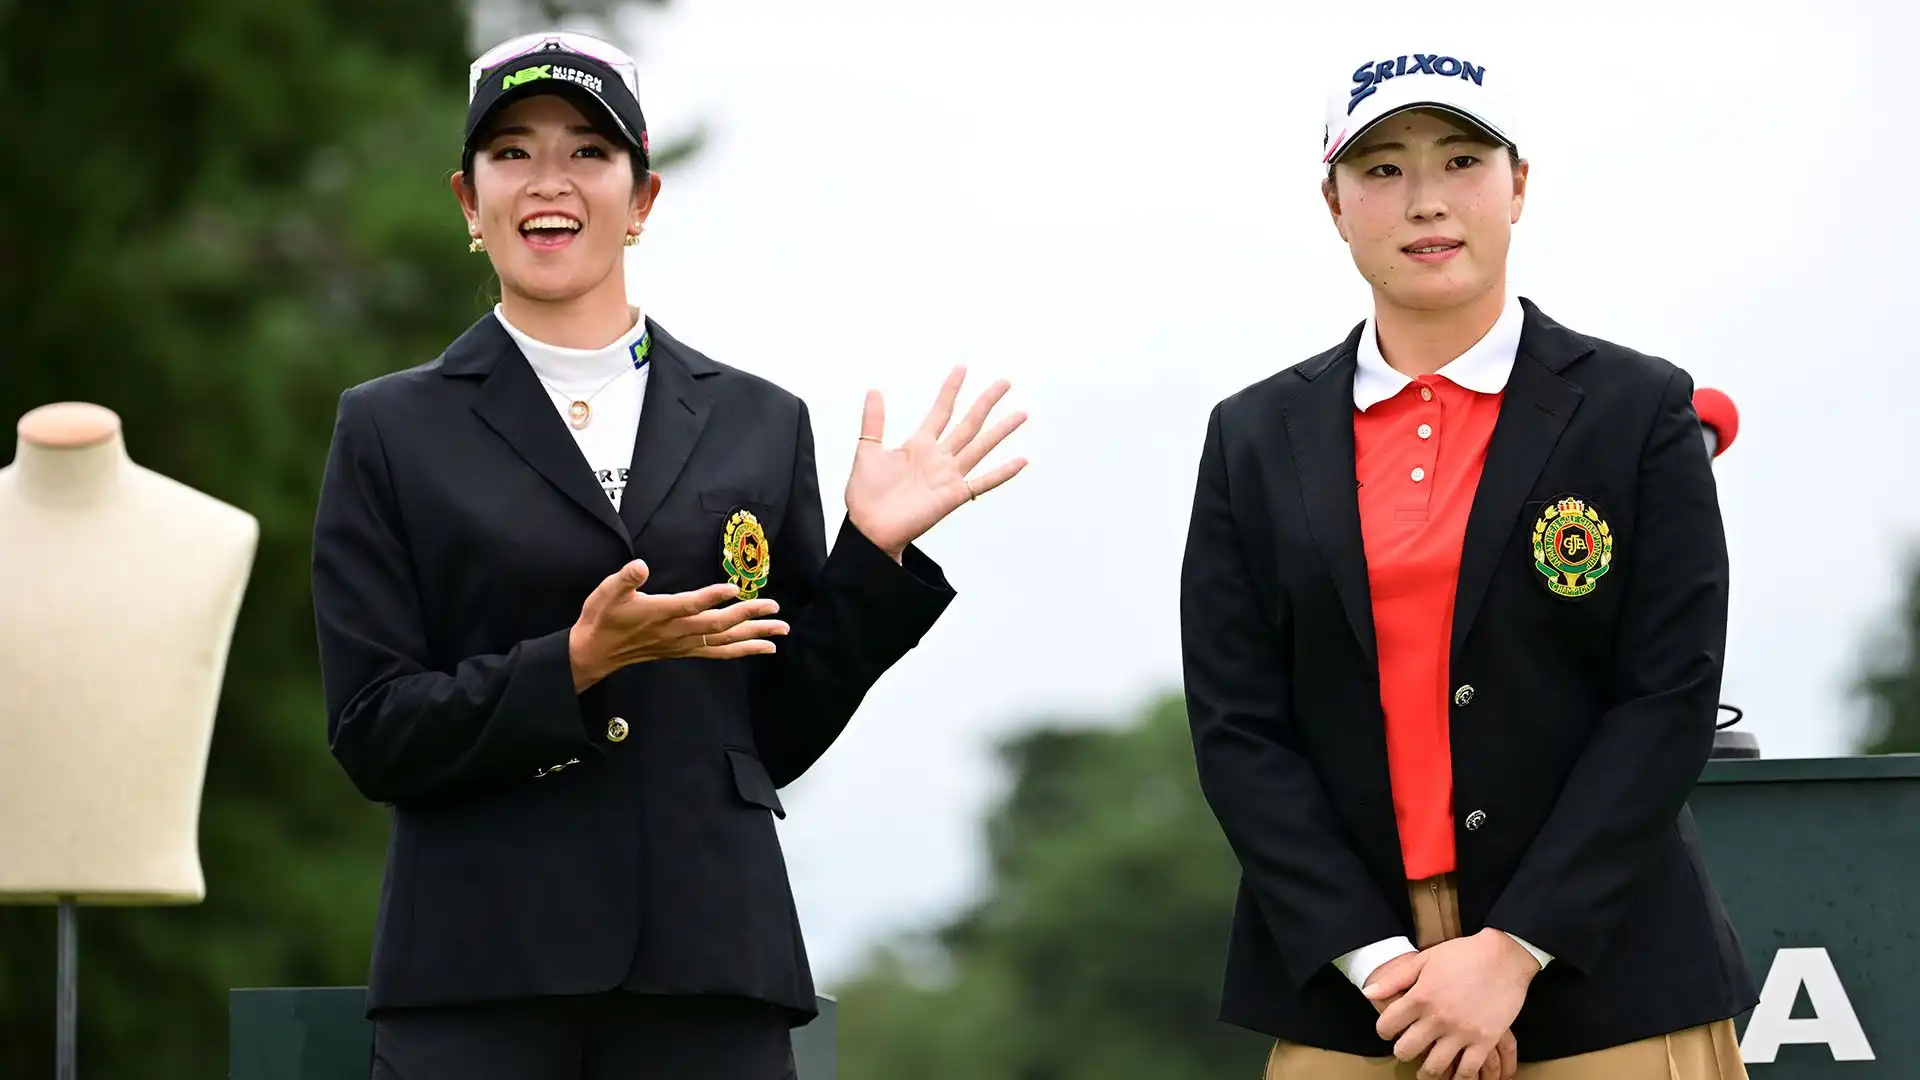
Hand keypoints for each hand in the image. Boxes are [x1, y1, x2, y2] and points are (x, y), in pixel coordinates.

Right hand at [568, 560, 789, 690]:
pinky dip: (741, 650)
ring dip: (754, 636)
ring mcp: (683, 643)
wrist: (595, 652)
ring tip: (780, 632)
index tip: (734, 588)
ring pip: (724, 641)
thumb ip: (625, 579)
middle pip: (718, 624)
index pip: (690, 604)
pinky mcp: (685, 650)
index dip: (712, 596)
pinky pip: (718, 651)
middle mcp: (676, 631)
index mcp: (660, 613)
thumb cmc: (603, 618)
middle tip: (775, 608)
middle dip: (749, 616)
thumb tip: (639, 565)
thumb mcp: (606, 593)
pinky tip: (760, 648)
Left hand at [845, 365, 1026, 558]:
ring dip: (1001, 430)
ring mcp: (948, 476)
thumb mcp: (868, 451)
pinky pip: (983, 482)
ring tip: (1021, 414)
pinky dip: (1003, 472)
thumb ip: (873, 422)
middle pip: (968, 423)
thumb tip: (874, 391)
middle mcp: (938, 458)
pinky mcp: (954, 496)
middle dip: (986, 402)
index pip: (941, 411)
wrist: (869, 529)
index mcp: (918, 445)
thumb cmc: (866, 496)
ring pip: (981, 446)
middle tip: (1004, 383)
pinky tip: (1021, 461)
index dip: (951, 389)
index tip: (963, 368)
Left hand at [1368, 929, 1538, 1079]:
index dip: (1384, 1030)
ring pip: (1434, 1066)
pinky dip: (1459, 1078)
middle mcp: (1438, 1018)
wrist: (1503, 956)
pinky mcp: (1485, 1040)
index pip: (1387, 1025)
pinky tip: (1454, 1077)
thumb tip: (1368, 993)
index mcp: (1420, 997)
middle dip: (1403, 1051)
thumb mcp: (1424, 960)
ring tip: (1426, 1070)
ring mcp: (1462, 1032)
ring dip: (1427, 1071)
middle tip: (1408, 1049)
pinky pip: (1468, 1070)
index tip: (1389, 1031)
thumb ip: (1395, 979)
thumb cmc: (1462, 954)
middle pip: (1406, 1050)